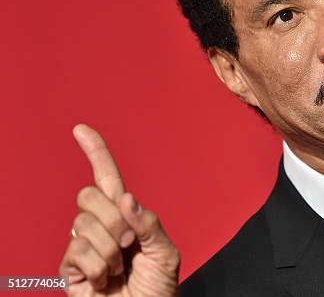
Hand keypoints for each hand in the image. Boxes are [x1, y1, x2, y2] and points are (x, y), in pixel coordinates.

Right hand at [59, 124, 179, 295]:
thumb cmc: (157, 289)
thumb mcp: (165, 252)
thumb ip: (149, 223)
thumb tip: (125, 199)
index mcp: (126, 216)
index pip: (107, 179)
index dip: (95, 153)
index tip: (81, 130)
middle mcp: (102, 225)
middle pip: (89, 196)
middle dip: (114, 219)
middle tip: (129, 243)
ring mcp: (84, 245)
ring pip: (84, 224)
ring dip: (110, 249)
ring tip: (120, 267)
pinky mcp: (71, 267)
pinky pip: (78, 251)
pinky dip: (99, 267)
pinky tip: (104, 279)